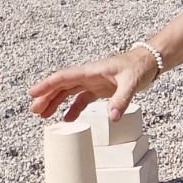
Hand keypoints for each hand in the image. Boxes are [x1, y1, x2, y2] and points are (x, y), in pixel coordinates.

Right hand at [28, 48, 155, 124]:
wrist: (150, 62)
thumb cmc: (139, 67)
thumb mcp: (132, 83)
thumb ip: (121, 99)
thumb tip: (112, 117)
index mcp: (91, 71)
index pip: (63, 77)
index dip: (47, 85)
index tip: (33, 93)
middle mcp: (89, 76)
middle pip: (62, 86)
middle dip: (47, 97)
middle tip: (34, 111)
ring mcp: (93, 83)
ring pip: (68, 93)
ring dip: (56, 103)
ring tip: (44, 116)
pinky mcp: (100, 90)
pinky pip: (81, 99)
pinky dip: (73, 109)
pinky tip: (68, 119)